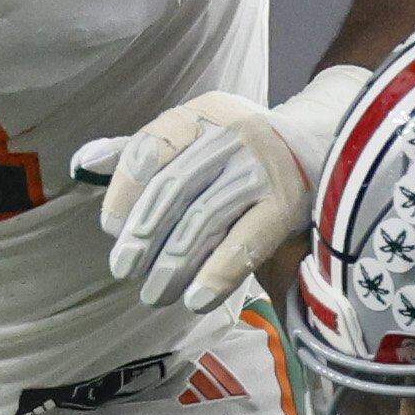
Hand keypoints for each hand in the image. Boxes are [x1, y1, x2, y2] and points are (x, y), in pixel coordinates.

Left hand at [76, 64, 366, 311]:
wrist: (331, 147)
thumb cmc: (249, 153)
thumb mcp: (200, 139)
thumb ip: (145, 152)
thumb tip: (83, 162)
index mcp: (204, 114)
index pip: (152, 148)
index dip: (125, 191)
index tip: (110, 229)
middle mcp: (233, 132)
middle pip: (174, 188)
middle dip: (143, 236)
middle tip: (124, 271)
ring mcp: (264, 166)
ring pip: (203, 218)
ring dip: (173, 264)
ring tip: (154, 296)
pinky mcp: (289, 202)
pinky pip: (245, 242)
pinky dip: (217, 273)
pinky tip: (195, 300)